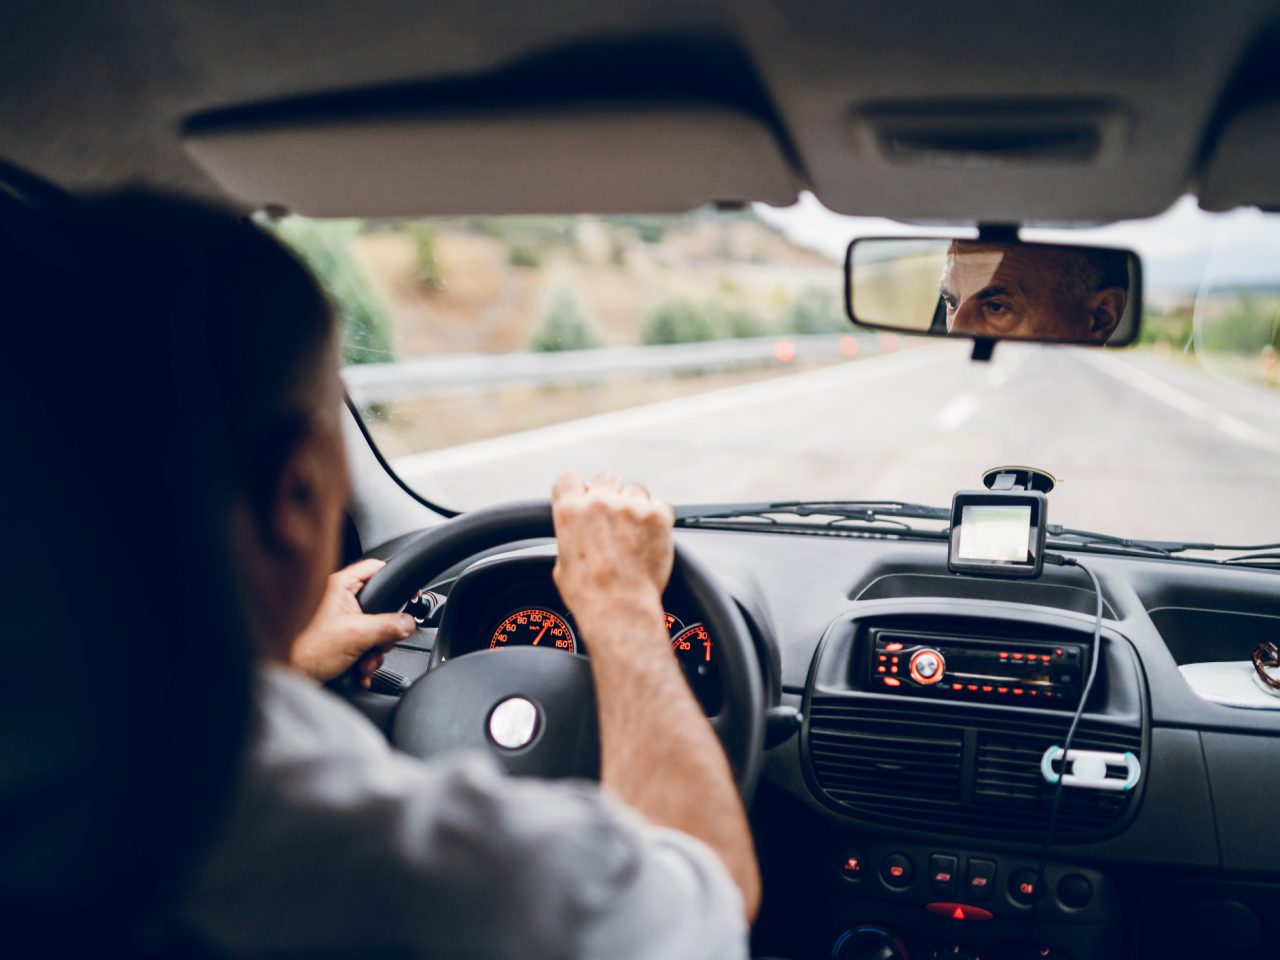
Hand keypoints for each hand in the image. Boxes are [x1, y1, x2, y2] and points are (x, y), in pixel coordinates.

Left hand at [291, 558, 415, 685]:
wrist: (282, 678)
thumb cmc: (303, 651)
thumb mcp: (356, 636)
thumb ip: (388, 626)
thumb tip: (408, 622)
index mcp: (340, 586)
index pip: (376, 569)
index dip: (396, 580)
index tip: (410, 595)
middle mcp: (337, 599)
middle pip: (379, 606)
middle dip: (383, 634)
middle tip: (378, 644)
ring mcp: (336, 620)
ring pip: (371, 629)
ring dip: (373, 652)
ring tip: (362, 664)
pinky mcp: (335, 638)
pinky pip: (361, 644)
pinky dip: (363, 659)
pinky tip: (357, 672)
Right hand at [551, 471, 673, 638]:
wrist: (620, 609)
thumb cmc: (589, 595)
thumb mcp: (562, 563)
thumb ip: (570, 536)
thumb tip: (575, 533)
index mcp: (569, 512)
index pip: (569, 477)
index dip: (578, 488)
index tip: (584, 498)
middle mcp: (599, 503)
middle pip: (606, 478)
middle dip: (610, 494)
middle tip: (614, 520)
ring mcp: (630, 507)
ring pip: (635, 489)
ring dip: (635, 504)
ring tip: (635, 532)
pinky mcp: (657, 516)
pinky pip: (660, 506)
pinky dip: (658, 519)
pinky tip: (652, 539)